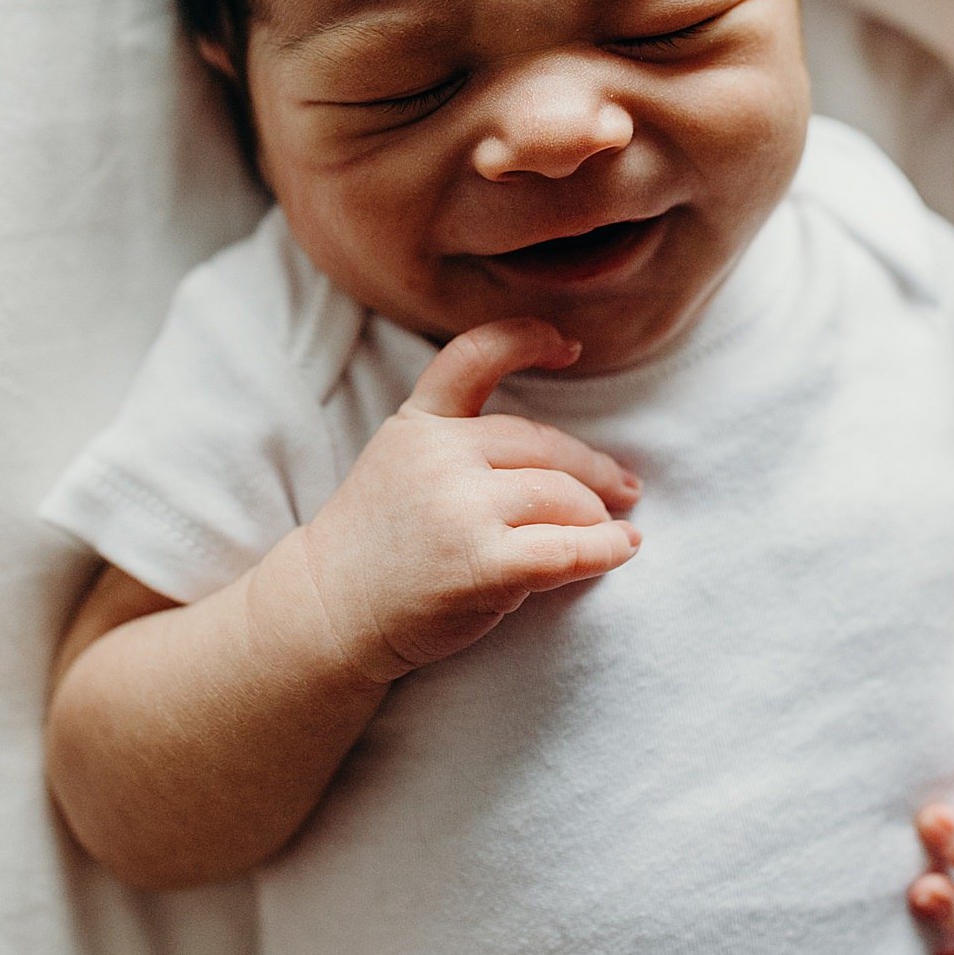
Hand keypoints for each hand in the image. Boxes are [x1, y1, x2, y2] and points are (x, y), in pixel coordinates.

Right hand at [294, 319, 642, 683]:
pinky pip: (567, 550)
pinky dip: (605, 549)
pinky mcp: (481, 564)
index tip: (568, 346)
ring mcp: (459, 509)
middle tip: (624, 487)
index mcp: (418, 422)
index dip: (527, 340)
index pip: (476, 357)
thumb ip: (459, 442)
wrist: (328, 613)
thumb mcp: (401, 463)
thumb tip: (570, 457)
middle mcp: (439, 455)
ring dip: (597, 517)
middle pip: (545, 446)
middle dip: (594, 470)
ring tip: (612, 530)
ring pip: (563, 497)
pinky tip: (622, 549)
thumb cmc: (379, 545)